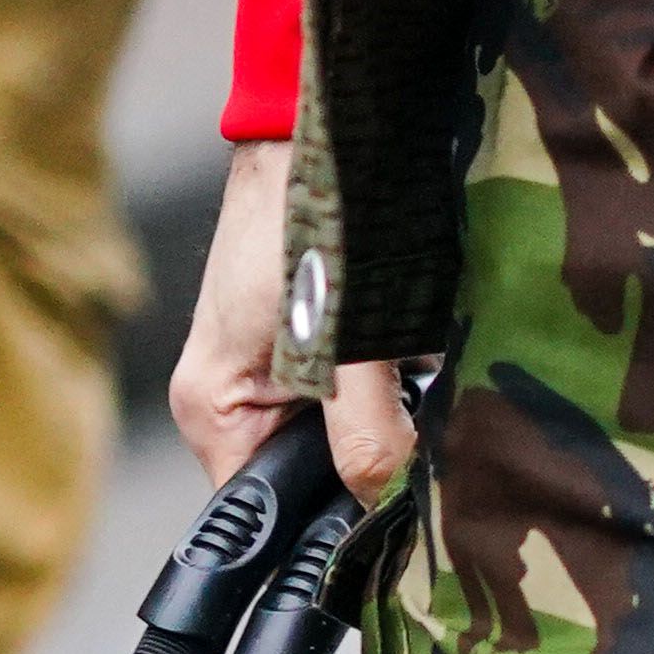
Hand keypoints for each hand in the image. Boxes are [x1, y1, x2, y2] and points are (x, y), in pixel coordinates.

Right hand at [173, 138, 421, 499]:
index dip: (339, 533)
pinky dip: (410, 389)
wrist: (310, 120)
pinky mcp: (323, 348)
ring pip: (357, 441)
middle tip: (435, 459)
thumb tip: (391, 507)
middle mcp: (242, 405)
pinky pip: (373, 397)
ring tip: (433, 395)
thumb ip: (363, 432)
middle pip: (321, 485)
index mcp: (217, 415)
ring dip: (402, 429)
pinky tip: (436, 367)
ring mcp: (282, 377)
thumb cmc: (301, 214)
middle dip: (381, 475)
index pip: (274, 521)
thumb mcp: (337, 341)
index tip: (400, 533)